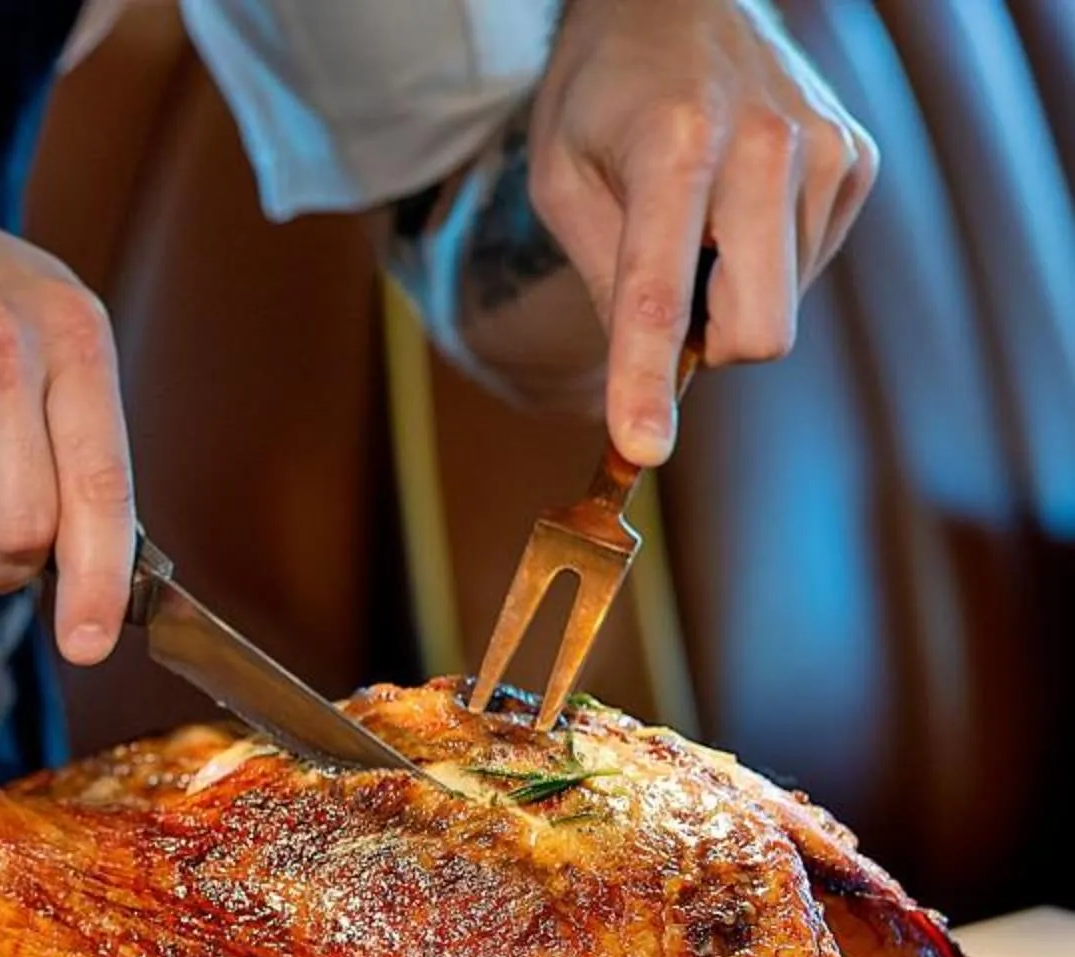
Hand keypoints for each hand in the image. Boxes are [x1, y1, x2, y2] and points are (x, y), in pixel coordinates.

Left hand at [531, 0, 876, 462]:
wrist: (680, 2)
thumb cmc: (604, 97)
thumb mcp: (563, 181)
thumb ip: (604, 278)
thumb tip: (647, 376)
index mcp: (674, 146)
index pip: (661, 295)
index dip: (648, 382)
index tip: (646, 448)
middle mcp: (766, 145)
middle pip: (759, 328)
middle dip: (711, 346)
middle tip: (668, 298)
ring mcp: (826, 151)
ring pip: (782, 306)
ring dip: (733, 292)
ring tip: (701, 216)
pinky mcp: (857, 160)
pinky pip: (809, 268)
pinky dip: (765, 261)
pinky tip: (739, 204)